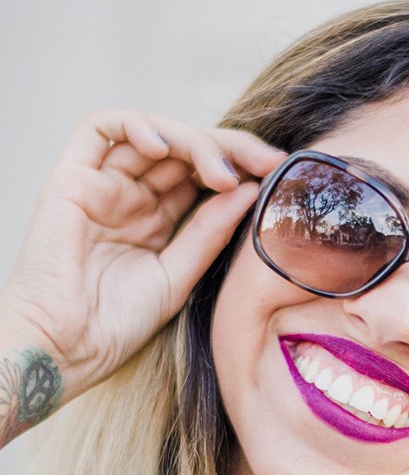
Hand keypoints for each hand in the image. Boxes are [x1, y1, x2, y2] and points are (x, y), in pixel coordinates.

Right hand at [1, 109, 284, 399]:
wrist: (63, 350)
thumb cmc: (116, 325)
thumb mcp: (179, 275)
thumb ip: (210, 231)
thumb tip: (251, 189)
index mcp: (157, 221)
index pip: (203, 175)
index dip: (241, 167)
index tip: (278, 174)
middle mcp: (131, 197)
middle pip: (185, 151)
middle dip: (230, 150)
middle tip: (266, 162)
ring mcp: (102, 185)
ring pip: (154, 135)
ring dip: (195, 142)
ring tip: (223, 173)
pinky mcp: (71, 178)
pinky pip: (99, 128)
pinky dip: (137, 125)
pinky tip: (166, 148)